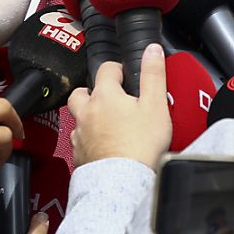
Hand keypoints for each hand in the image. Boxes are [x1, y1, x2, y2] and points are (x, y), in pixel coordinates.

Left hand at [67, 43, 170, 169]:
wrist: (124, 183)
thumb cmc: (140, 146)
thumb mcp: (155, 105)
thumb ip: (153, 75)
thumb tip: (152, 50)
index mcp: (105, 96)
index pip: (106, 69)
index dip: (118, 68)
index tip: (126, 74)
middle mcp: (86, 112)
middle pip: (81, 91)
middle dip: (94, 90)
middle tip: (111, 97)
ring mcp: (80, 134)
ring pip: (78, 117)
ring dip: (88, 115)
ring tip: (106, 121)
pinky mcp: (80, 155)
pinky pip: (79, 141)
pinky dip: (88, 139)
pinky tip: (103, 144)